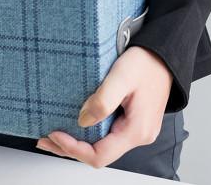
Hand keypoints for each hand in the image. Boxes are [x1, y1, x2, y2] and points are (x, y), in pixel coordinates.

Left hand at [36, 46, 172, 167]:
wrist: (164, 54)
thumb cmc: (147, 62)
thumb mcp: (121, 76)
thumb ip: (103, 100)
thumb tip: (83, 120)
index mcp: (137, 130)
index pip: (100, 155)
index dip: (73, 148)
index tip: (54, 133)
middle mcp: (139, 135)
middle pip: (99, 155)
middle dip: (70, 148)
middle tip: (46, 138)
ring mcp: (137, 130)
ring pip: (102, 146)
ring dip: (78, 142)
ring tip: (53, 134)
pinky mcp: (132, 122)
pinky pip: (107, 135)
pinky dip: (89, 133)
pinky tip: (75, 125)